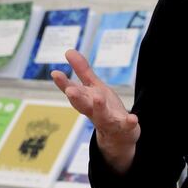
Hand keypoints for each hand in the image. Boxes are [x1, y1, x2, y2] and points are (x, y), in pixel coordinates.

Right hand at [51, 49, 138, 172]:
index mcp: (87, 101)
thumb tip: (68, 50)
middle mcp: (94, 112)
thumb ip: (83, 71)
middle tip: (70, 91)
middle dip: (77, 98)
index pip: (73, 92)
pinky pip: (126, 126)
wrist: (119, 136)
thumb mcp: (94, 88)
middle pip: (83, 106)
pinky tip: (133, 118)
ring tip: (98, 97)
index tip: (55, 73)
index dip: (64, 84)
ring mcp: (109, 121)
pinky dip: (129, 122)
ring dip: (99, 107)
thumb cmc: (104, 108)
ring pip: (102, 116)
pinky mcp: (124, 127)